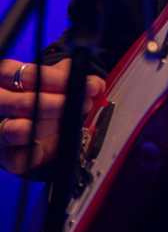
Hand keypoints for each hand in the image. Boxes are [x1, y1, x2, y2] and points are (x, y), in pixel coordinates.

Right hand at [0, 58, 104, 175]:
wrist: (37, 127)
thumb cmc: (45, 96)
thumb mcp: (58, 80)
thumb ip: (76, 76)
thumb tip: (95, 84)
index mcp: (7, 77)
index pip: (24, 74)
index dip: (54, 79)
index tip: (78, 83)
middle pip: (21, 103)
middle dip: (57, 105)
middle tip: (81, 104)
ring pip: (17, 131)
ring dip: (49, 126)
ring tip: (66, 122)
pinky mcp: (4, 155)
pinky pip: (16, 158)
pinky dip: (33, 153)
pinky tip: (45, 147)